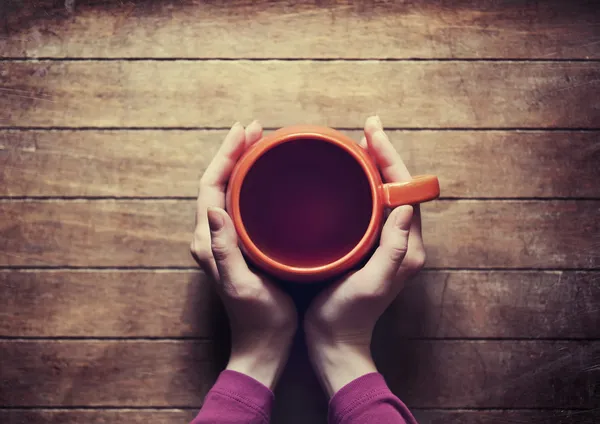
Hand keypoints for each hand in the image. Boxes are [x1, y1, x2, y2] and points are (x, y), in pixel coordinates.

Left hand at [190, 122, 296, 389]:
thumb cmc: (258, 319)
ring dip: (242, 165)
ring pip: (229, 191)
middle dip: (234, 153)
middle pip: (217, 183)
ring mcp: (226, 241)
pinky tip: (269, 178)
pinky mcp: (242, 246)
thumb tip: (213, 208)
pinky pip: (241, 205)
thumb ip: (225, 249)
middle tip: (255, 130)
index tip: (244, 132)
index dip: (225, 156)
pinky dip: (252, 184)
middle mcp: (212, 236)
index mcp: (208, 240)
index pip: (210, 186)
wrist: (264, 346)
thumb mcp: (241, 284)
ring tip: (261, 144)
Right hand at [304, 116, 426, 396]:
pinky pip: (370, 207)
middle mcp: (402, 242)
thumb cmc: (349, 316)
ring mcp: (385, 244)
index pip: (406, 190)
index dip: (391, 159)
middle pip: (398, 188)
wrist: (334, 342)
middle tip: (367, 129)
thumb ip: (393, 248)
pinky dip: (362, 186)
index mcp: (408, 247)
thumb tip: (407, 205)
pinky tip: (347, 178)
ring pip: (385, 194)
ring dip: (375, 168)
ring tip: (359, 145)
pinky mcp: (368, 247)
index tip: (372, 133)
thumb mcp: (372, 283)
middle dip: (385, 156)